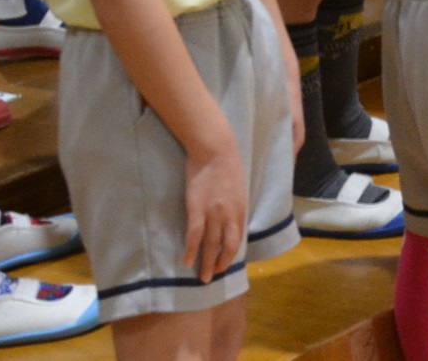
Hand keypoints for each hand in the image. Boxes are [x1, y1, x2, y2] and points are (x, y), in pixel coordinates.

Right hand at [181, 128, 248, 282]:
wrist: (215, 150)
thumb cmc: (227, 164)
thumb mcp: (238, 187)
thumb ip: (234, 204)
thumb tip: (230, 218)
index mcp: (240, 209)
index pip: (237, 238)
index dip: (231, 254)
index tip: (224, 263)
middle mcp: (229, 215)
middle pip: (227, 247)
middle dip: (221, 264)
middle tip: (213, 276)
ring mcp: (213, 213)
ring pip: (211, 245)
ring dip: (207, 264)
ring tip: (203, 278)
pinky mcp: (197, 209)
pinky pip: (194, 235)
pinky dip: (191, 251)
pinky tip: (187, 262)